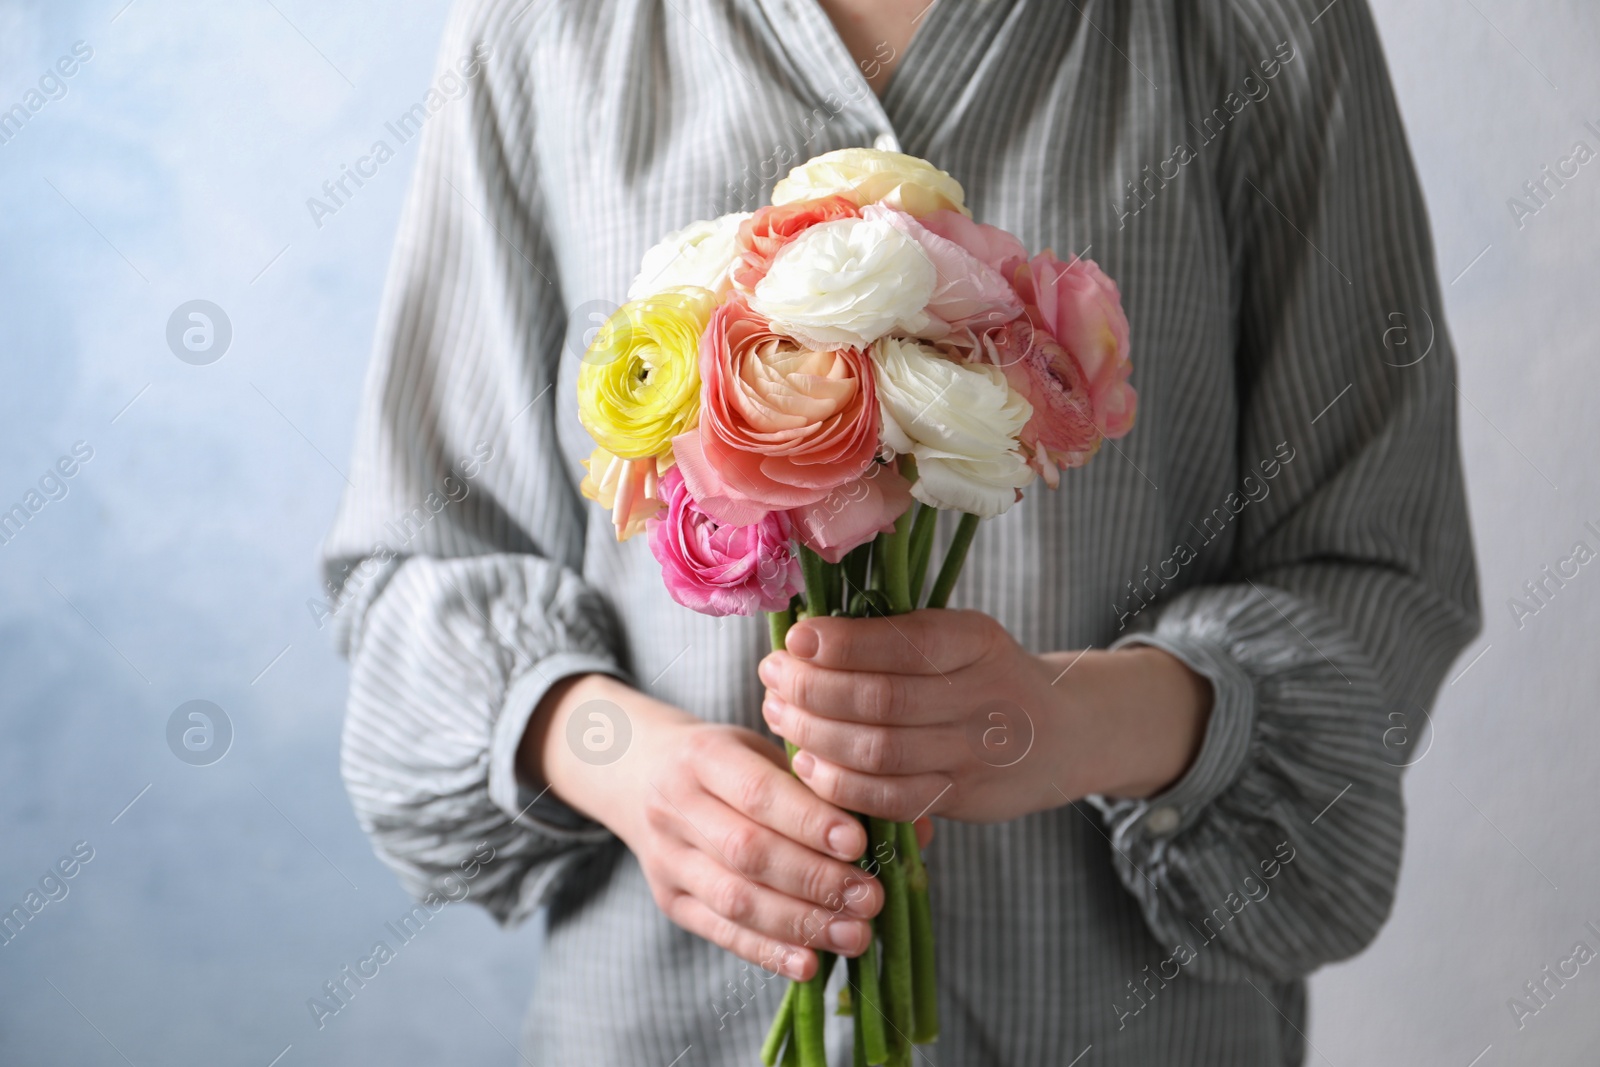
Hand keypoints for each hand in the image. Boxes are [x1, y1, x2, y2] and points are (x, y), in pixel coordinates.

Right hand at [522, 674, 929, 979]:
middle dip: (815, 880)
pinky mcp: (671, 901)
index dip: (809, 822)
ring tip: (855, 936)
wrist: (641, 773)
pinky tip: (811, 964)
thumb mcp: (770, 750)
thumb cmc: (730, 760)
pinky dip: (768, 953)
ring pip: (734, 900)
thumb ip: (832, 785)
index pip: (757, 793)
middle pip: (748, 852)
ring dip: (800, 923)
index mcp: (703, 755)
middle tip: (871, 898)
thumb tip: (918, 828)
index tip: (860, 844)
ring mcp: (668, 858)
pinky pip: (721, 932)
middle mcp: (675, 806)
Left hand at [757, 610, 1213, 824]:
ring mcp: (973, 754)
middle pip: (881, 700)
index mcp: (976, 642)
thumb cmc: (985, 675)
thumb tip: (803, 634)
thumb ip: (896, 634)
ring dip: (814, 734)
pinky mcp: (961, 799)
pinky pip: (889, 799)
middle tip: (772, 678)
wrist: (1062, 734)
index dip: (842, 644)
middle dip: (812, 689)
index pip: (904, 642)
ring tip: (779, 714)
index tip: (795, 639)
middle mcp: (981, 697)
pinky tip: (808, 762)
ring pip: (878, 751)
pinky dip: (839, 784)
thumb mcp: (959, 637)